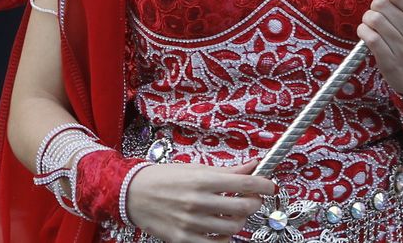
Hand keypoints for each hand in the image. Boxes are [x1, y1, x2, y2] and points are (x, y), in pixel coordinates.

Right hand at [123, 158, 276, 242]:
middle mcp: (197, 202)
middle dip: (254, 203)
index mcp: (202, 180)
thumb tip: (253, 166)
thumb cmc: (163, 178)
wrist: (132, 194)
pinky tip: (221, 228)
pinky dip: (224, 238)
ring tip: (234, 212)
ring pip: (232, 227)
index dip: (264, 185)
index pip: (245, 184)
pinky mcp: (183, 239)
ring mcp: (191, 223)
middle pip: (243, 208)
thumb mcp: (195, 168)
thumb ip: (227, 170)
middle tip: (252, 198)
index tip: (271, 186)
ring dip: (240, 220)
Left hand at [359, 0, 402, 95]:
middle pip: (380, 3)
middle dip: (375, 6)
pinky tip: (368, 35)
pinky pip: (368, 37)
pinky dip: (363, 32)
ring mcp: (402, 46)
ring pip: (373, 18)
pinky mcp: (389, 60)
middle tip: (379, 13)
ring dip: (367, 20)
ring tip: (373, 25)